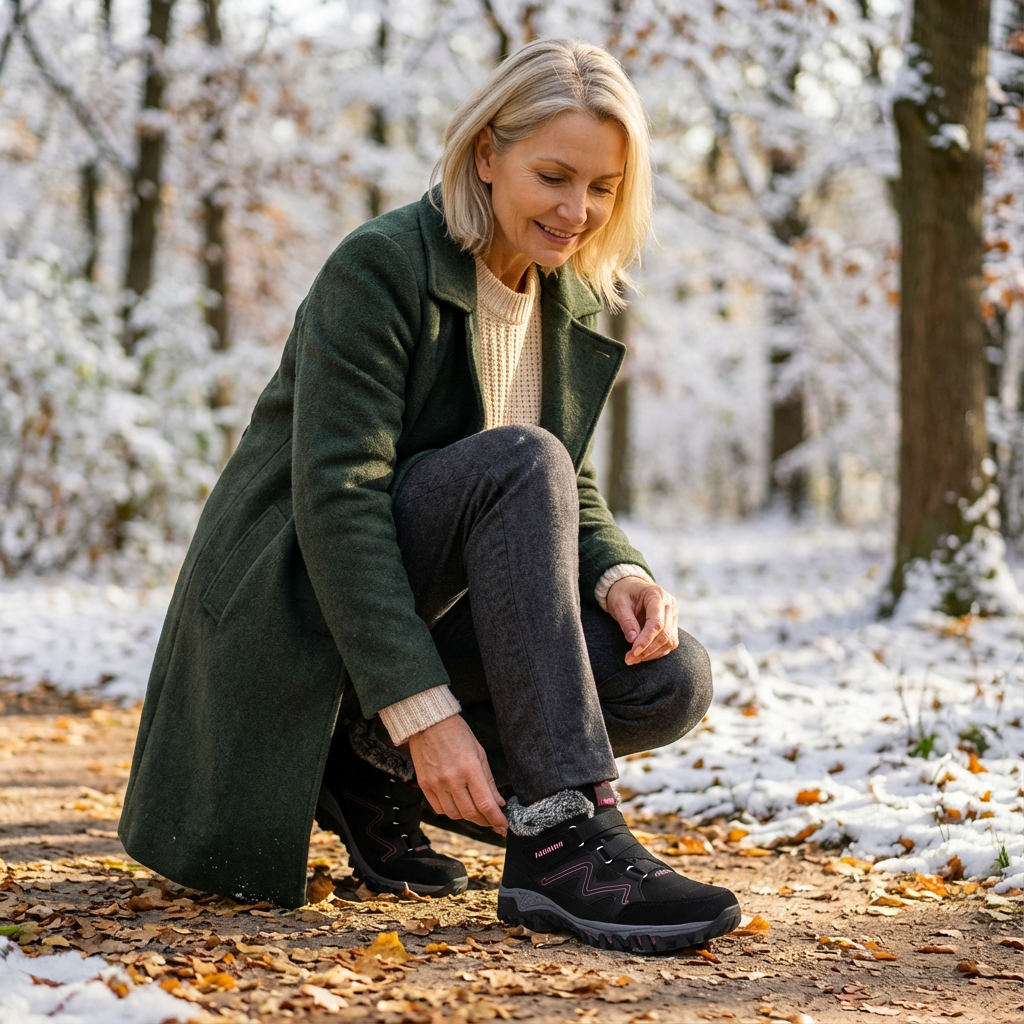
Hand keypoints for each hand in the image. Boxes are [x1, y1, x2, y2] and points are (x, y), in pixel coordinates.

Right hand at [407, 715, 506, 834]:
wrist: (428, 723)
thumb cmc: (458, 734)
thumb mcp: (479, 753)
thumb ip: (489, 781)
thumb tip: (499, 803)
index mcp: (470, 769)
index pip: (485, 804)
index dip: (497, 820)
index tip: (504, 827)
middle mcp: (452, 779)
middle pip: (470, 814)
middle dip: (485, 821)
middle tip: (492, 821)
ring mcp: (436, 784)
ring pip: (454, 815)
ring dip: (468, 817)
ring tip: (475, 810)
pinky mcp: (424, 786)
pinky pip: (439, 809)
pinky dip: (451, 811)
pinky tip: (457, 804)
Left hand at [606, 577, 678, 665]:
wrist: (630, 587)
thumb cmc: (623, 593)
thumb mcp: (618, 603)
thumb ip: (626, 621)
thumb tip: (632, 640)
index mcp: (656, 595)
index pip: (656, 623)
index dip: (645, 640)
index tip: (633, 652)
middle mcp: (669, 605)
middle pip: (665, 634)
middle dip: (647, 650)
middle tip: (629, 659)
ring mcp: (673, 615)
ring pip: (669, 641)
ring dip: (651, 654)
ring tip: (633, 658)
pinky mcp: (672, 625)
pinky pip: (669, 643)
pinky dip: (656, 652)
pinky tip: (642, 654)